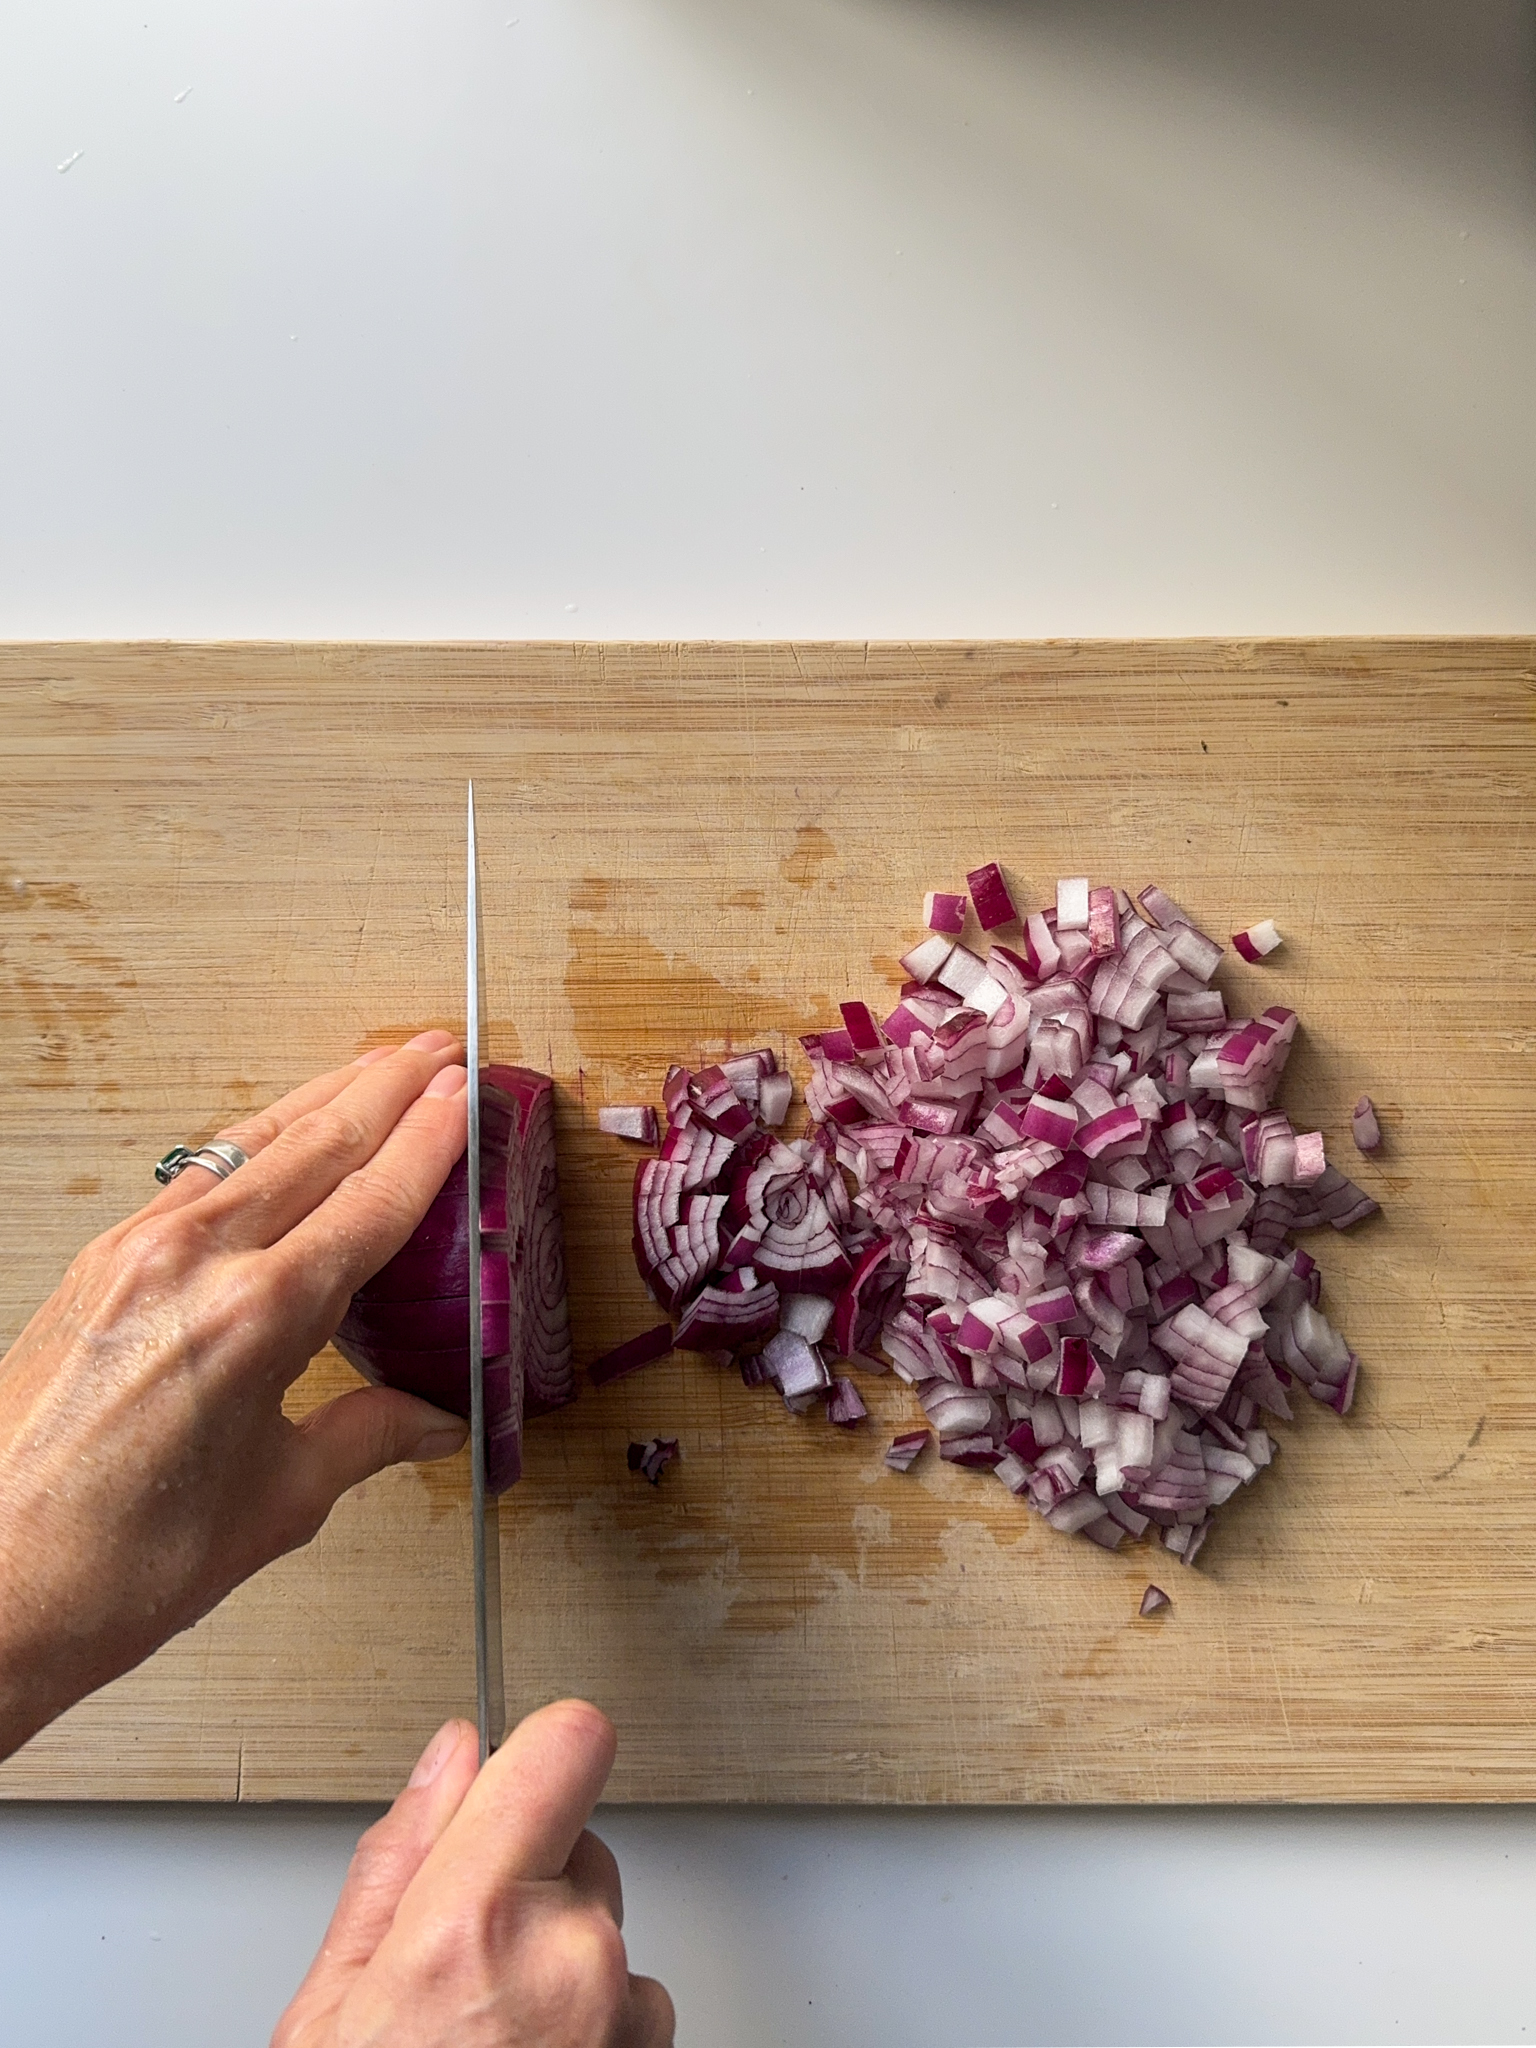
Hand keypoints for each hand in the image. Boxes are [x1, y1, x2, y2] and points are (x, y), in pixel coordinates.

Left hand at [0, 1033, 472, 1758]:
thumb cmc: (114, 1566)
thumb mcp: (277, 1503)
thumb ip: (366, 1437)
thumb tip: (430, 1419)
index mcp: (257, 1317)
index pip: (372, 1201)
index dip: (431, 1141)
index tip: (469, 1094)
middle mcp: (193, 1262)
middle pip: (316, 1144)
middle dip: (386, 1089)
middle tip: (439, 1049)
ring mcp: (133, 1252)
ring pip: (251, 1142)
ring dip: (322, 1097)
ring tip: (373, 1067)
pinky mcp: (95, 1264)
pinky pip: (196, 1174)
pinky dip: (254, 1141)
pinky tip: (278, 1136)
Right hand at [274, 1700, 674, 2047]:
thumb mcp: (331, 2002)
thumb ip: (400, 1858)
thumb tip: (450, 1757)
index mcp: (475, 1921)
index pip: (569, 1743)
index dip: (542, 1750)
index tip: (522, 1772)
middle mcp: (570, 1957)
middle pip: (581, 1843)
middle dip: (529, 1883)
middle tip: (460, 1970)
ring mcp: (623, 2019)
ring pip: (608, 1932)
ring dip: (563, 1964)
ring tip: (486, 2040)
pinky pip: (634, 2005)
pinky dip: (593, 2026)